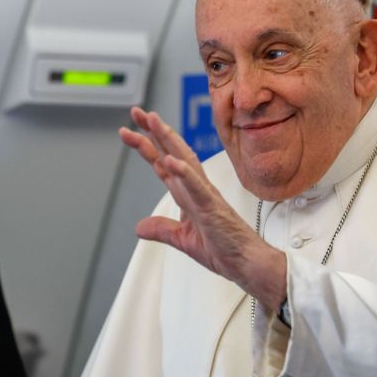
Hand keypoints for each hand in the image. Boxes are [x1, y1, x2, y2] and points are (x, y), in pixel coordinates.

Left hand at [119, 107, 286, 307]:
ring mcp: (205, 195)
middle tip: (136, 113)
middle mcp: (196, 188)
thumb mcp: (183, 239)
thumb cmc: (223, 248)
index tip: (129, 131)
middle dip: (153, 132)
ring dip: (168, 141)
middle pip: (172, 153)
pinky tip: (171, 161)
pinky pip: (197, 187)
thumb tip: (140, 227)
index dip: (146, 146)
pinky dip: (184, 173)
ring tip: (153, 122)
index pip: (163, 164)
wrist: (247, 264)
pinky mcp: (213, 208)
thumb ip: (161, 230)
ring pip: (185, 161)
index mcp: (188, 194)